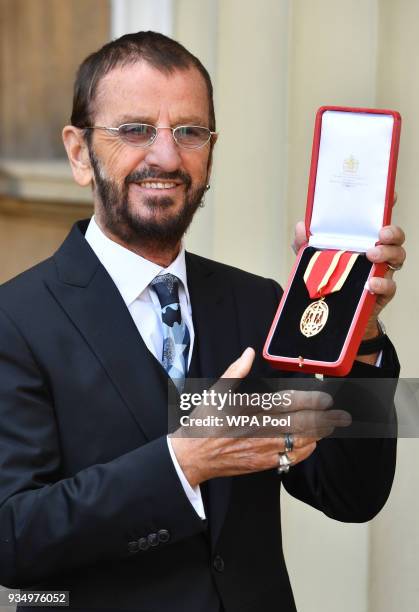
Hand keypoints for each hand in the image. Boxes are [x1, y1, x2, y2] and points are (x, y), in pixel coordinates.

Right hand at [170, 348, 350, 485]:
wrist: (192, 456)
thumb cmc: (204, 422)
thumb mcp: (215, 392)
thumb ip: (235, 372)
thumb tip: (249, 353)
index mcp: (250, 408)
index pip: (287, 402)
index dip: (310, 400)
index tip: (326, 397)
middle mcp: (259, 428)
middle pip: (300, 423)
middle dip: (324, 419)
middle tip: (342, 415)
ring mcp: (262, 448)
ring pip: (299, 441)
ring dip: (318, 434)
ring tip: (332, 426)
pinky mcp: (262, 463)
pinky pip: (290, 458)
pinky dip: (304, 451)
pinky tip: (311, 444)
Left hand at [291, 218, 405, 338]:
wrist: (331, 314)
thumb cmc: (327, 279)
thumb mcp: (312, 260)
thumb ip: (304, 244)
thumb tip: (302, 226)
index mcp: (362, 240)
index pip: (377, 220)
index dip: (387, 206)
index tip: (392, 195)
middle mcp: (376, 253)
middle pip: (395, 237)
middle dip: (392, 232)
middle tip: (380, 234)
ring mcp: (381, 272)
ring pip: (398, 257)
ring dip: (388, 253)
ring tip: (372, 255)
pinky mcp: (381, 293)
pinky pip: (390, 287)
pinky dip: (382, 284)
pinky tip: (371, 283)